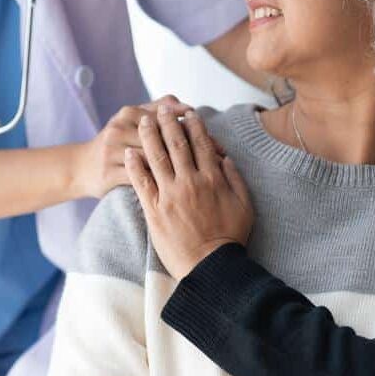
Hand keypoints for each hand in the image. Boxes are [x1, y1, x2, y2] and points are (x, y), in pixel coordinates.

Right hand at [68, 95, 198, 199]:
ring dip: (181, 165)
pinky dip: (164, 183)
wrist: (80, 169)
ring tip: (203, 173)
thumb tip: (186, 106)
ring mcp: (113, 151)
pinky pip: (142, 178)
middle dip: (191, 144)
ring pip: (154, 156)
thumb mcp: (130, 121)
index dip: (189, 123)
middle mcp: (119, 128)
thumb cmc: (116, 145)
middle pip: (162, 134)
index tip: (211, 134)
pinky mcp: (110, 174)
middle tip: (216, 153)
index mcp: (127, 113)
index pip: (165, 114)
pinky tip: (182, 188)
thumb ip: (157, 109)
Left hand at [125, 106, 253, 278]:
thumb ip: (235, 179)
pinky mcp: (154, 209)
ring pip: (157, 157)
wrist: (210, 266)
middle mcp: (190, 182)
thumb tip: (225, 158)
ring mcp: (170, 194)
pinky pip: (141, 181)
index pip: (201, 144)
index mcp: (213, 179)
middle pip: (176, 144)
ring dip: (150, 135)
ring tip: (144, 120)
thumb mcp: (244, 205)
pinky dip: (135, 165)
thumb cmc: (230, 238)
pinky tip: (130, 152)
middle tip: (163, 109)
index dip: (194, 125)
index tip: (189, 113)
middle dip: (169, 123)